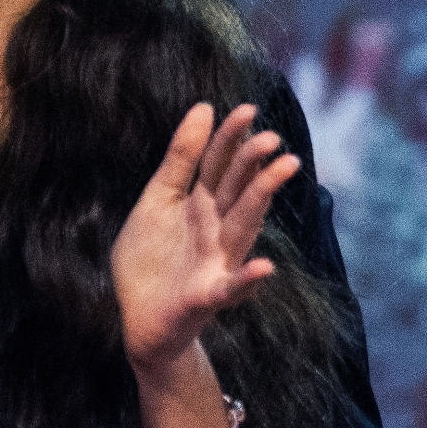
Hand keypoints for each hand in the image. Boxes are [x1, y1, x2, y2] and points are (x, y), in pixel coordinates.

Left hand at [113, 103, 299, 372]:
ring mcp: (218, 260)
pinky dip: (248, 278)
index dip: (231, 138)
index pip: (220, 164)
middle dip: (253, 163)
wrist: (141, 320)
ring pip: (244, 225)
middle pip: (237, 190)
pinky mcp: (209, 295)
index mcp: (201, 203)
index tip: (248, 109)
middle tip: (271, 138)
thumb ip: (179, 160)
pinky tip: (263, 266)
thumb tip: (204, 108)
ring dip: (263, 197)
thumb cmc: (151, 260)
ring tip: (285, 168)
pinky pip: (232, 287)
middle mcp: (217, 228)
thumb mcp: (157, 201)